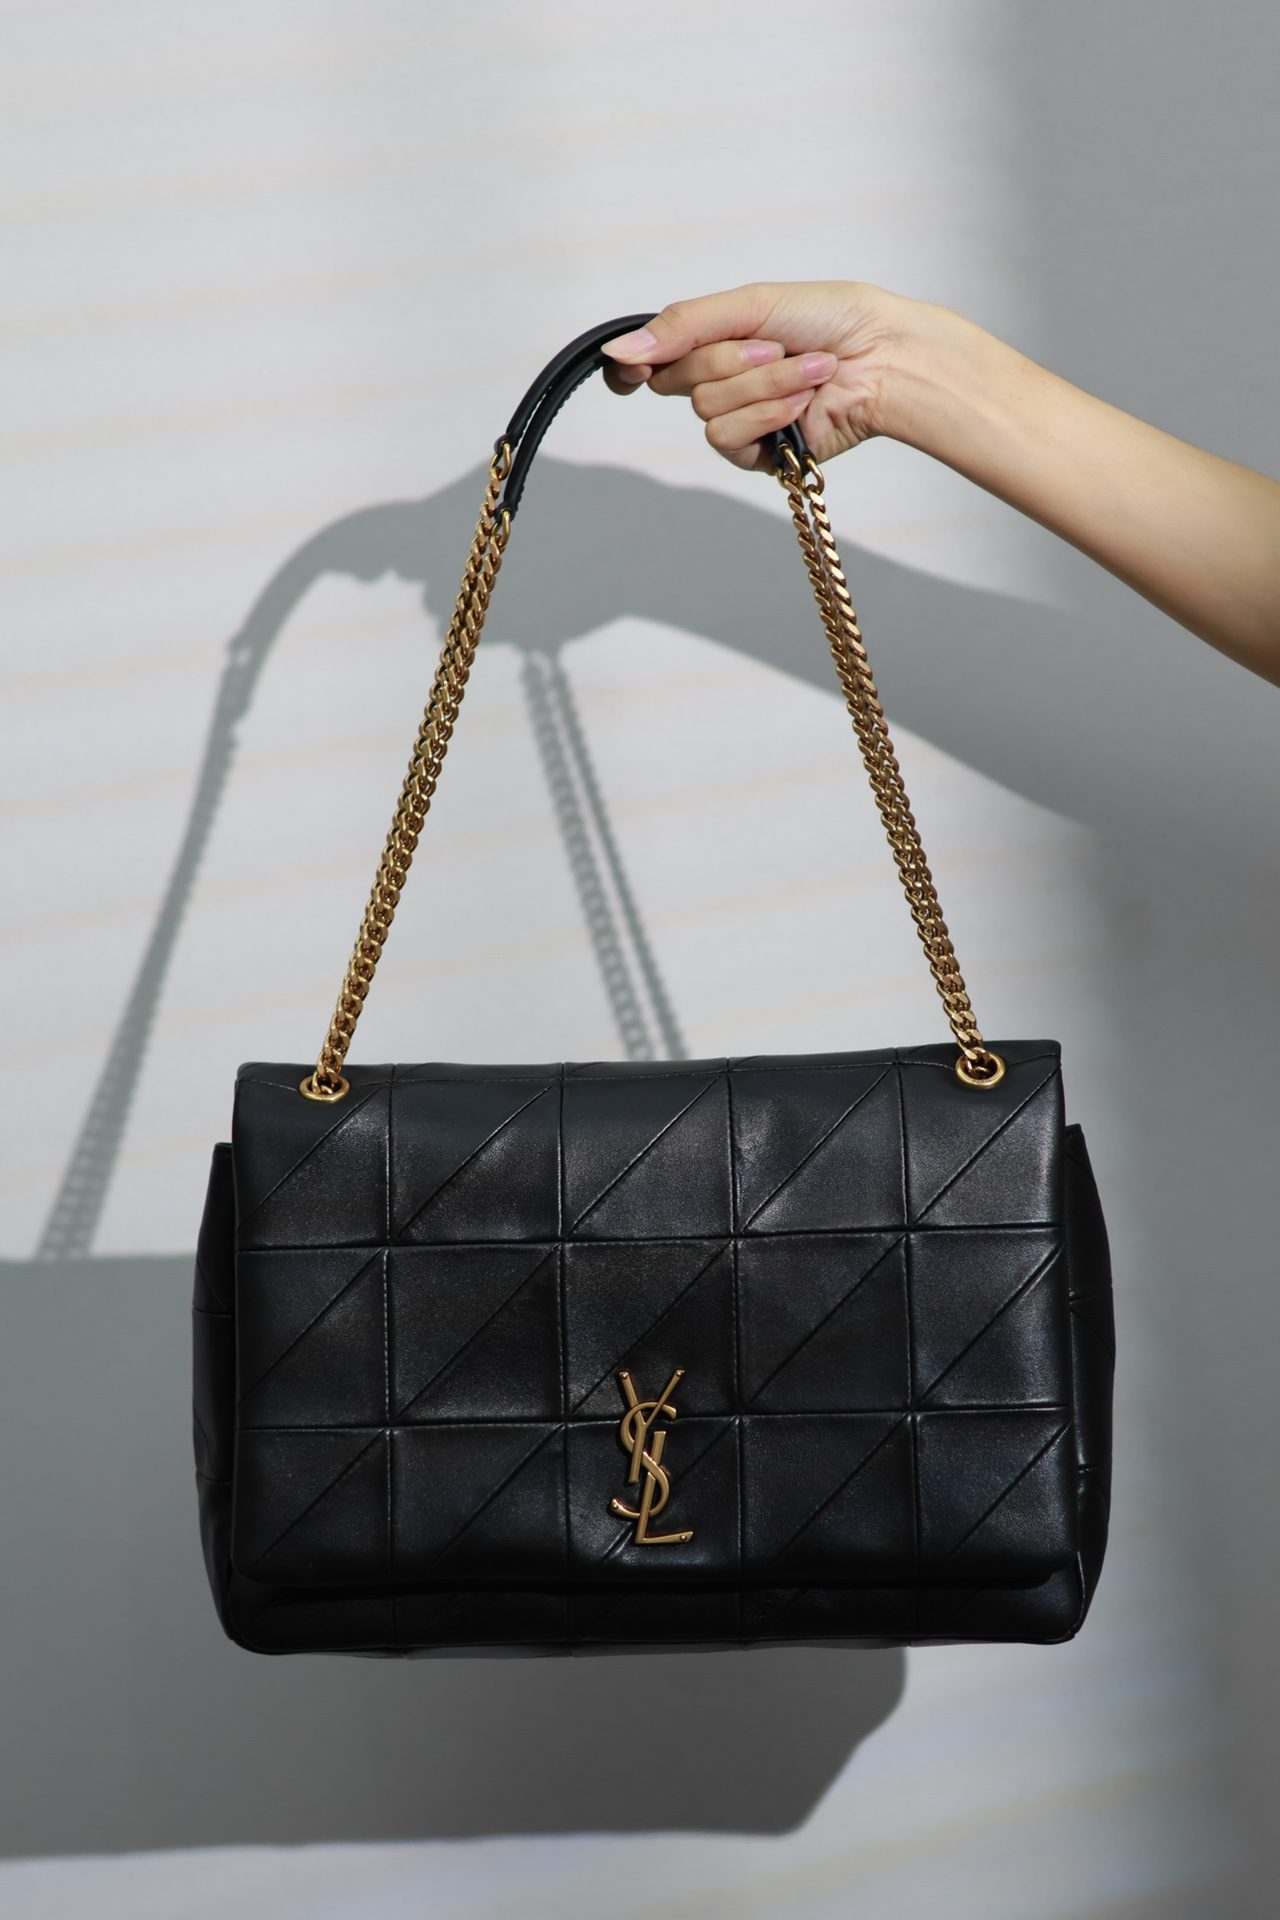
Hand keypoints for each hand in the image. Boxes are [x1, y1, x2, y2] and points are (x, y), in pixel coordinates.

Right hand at [599, 279, 929, 470]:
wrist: (885, 360)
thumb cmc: (832, 320)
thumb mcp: (751, 305)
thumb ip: (683, 325)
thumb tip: (617, 350)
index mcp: (714, 341)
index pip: (649, 361)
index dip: (634, 366)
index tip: (634, 366)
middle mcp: (720, 382)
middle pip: (676, 380)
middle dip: (728, 360)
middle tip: (777, 346)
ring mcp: (738, 420)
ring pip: (705, 411)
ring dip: (761, 386)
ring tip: (808, 372)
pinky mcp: (759, 456)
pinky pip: (728, 440)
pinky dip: (766, 415)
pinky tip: (802, 404)